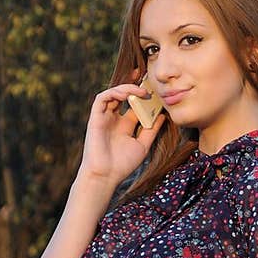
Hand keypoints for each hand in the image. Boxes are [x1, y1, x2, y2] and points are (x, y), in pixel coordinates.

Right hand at [78, 72, 166, 188]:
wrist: (106, 175)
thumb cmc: (123, 164)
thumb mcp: (143, 145)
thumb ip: (151, 130)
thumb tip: (162, 116)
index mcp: (125, 125)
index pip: (135, 105)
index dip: (144, 96)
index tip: (156, 90)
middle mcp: (114, 119)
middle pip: (124, 96)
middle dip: (135, 86)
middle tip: (149, 82)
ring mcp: (105, 117)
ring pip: (114, 94)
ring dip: (127, 88)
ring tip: (142, 90)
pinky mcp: (95, 117)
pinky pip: (102, 98)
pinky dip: (114, 93)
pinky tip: (126, 95)